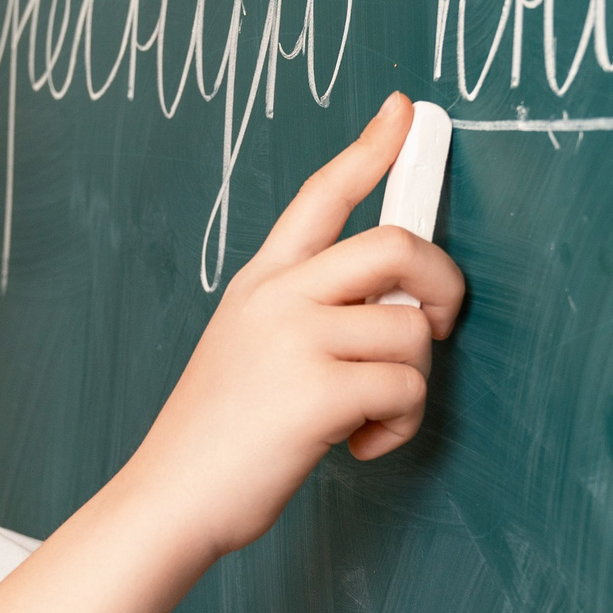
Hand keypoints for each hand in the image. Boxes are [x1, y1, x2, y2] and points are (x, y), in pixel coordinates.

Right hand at [120, 93, 465, 559]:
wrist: (170, 499)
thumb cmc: (217, 436)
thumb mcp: (247, 345)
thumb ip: (308, 311)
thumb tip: (395, 300)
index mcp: (261, 281)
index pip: (321, 196)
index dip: (370, 148)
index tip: (404, 113)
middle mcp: (277, 297)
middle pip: (396, 244)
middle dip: (442, 283)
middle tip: (435, 325)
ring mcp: (295, 340)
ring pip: (411, 330)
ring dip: (411, 382)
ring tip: (367, 416)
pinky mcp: (317, 392)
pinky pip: (406, 388)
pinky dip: (398, 426)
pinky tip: (357, 445)